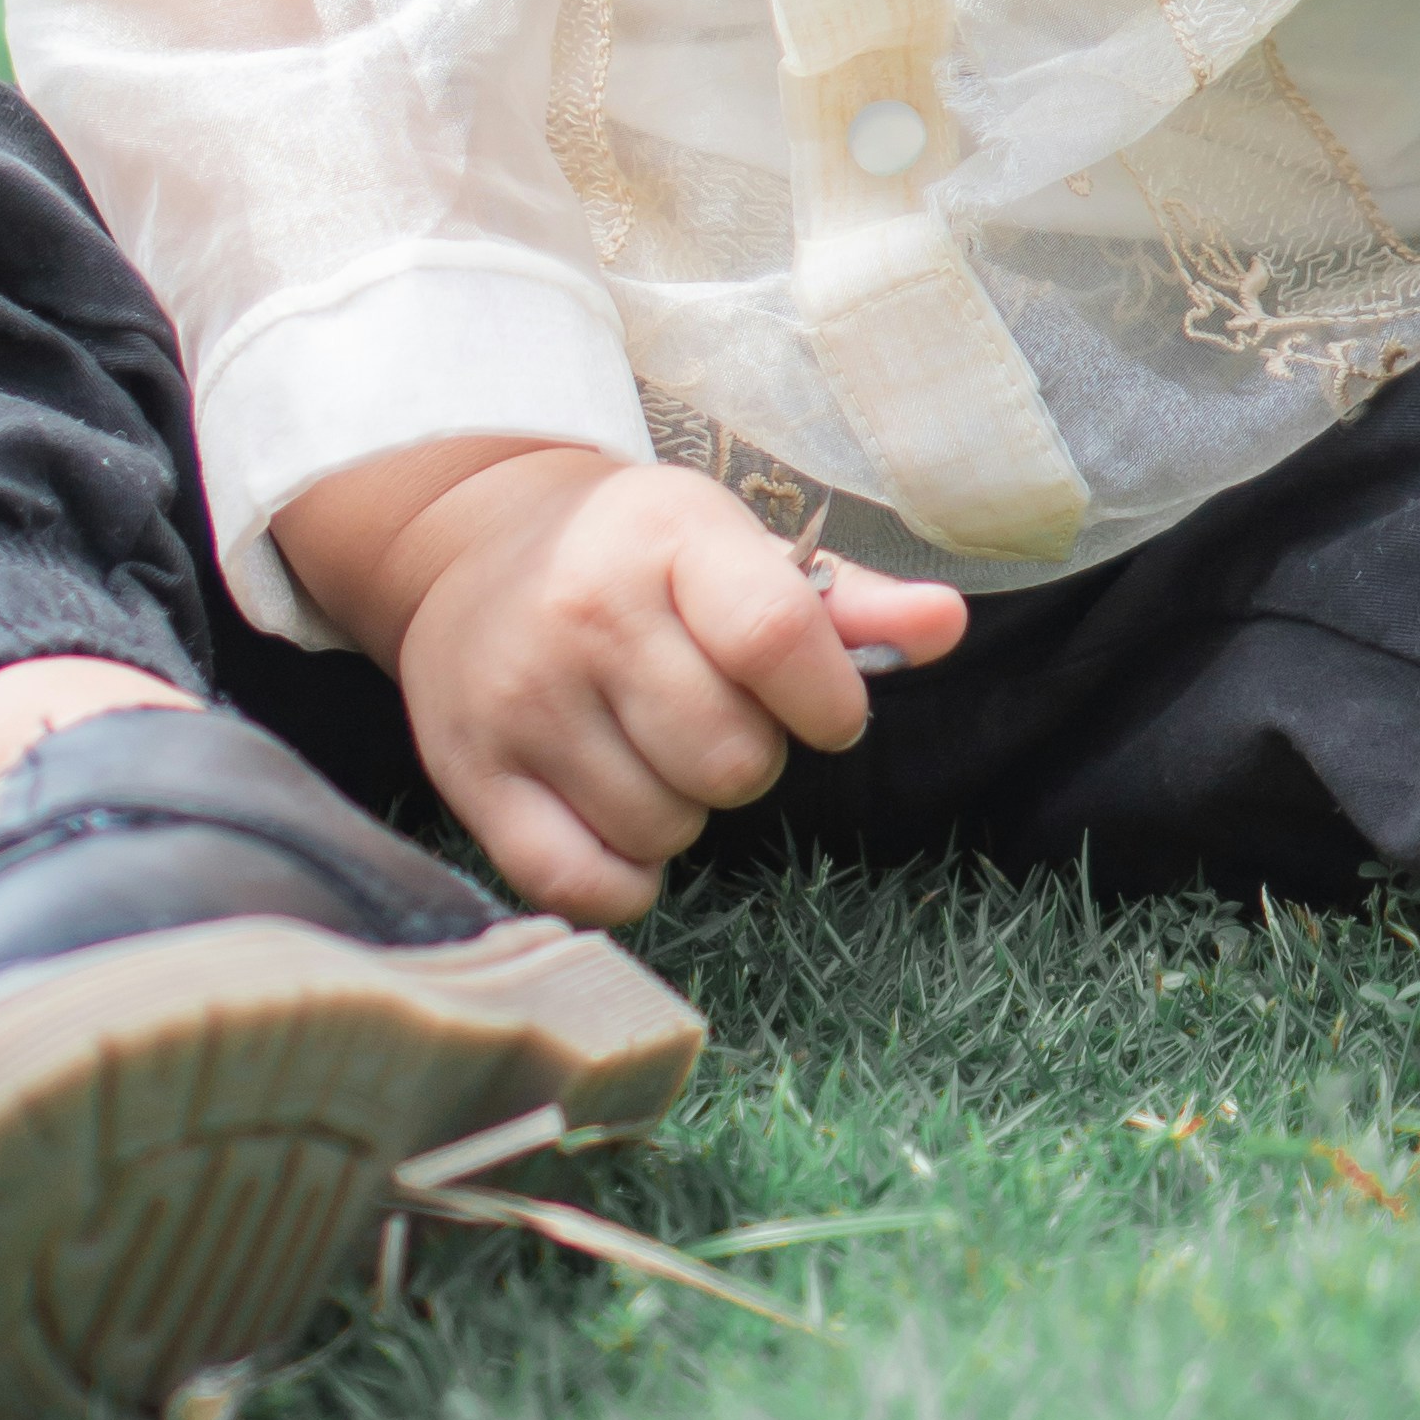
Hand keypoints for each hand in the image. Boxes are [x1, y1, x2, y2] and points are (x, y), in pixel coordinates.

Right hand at [274, 438, 966, 920]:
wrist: (474, 547)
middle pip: (731, 759)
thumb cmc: (640, 558)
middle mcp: (587, 612)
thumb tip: (948, 626)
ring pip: (664, 828)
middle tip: (711, 717)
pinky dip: (622, 877)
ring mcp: (522, 697)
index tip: (823, 711)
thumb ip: (850, 601)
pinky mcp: (471, 773)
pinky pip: (581, 882)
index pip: (777, 638)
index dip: (826, 702)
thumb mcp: (741, 548)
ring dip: (682, 810)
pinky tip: (616, 816)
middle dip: (748, 757)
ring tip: (650, 748)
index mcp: (669, 537)